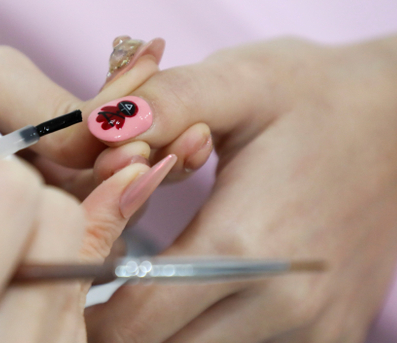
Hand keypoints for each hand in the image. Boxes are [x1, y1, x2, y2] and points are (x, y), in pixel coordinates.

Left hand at [85, 34, 396, 341]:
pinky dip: (201, 333)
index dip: (82, 308)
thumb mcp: (241, 80)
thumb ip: (164, 103)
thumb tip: (92, 128)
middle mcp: (283, 306)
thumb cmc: (316, 98)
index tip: (67, 272)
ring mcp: (312, 331)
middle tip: (97, 277)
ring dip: (160, 330)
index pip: (131, 324)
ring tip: (146, 281)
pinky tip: (194, 292)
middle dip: (114, 326)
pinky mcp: (329, 335)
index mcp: (247, 245)